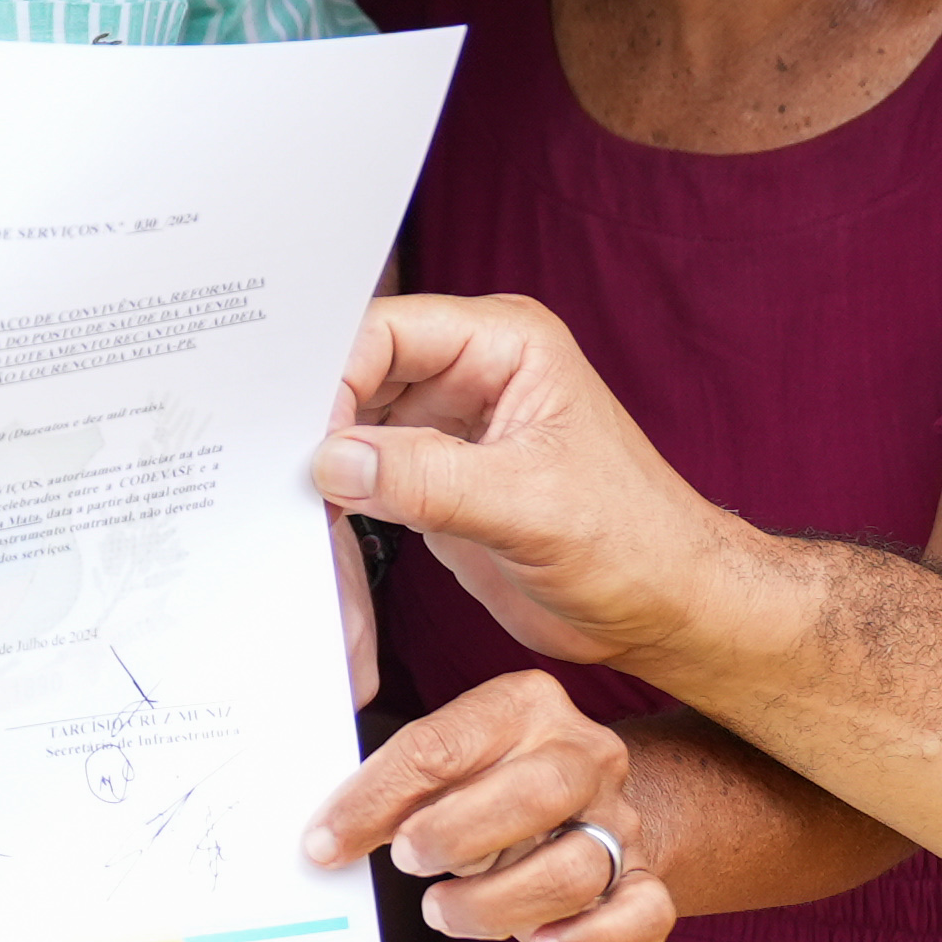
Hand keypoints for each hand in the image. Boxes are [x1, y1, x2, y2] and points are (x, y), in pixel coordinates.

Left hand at [303, 668, 675, 941]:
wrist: (589, 800)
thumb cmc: (489, 781)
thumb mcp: (443, 762)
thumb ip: (397, 787)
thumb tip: (326, 839)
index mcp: (524, 705)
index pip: (444, 744)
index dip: (376, 797)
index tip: (324, 843)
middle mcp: (583, 755)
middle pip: (537, 793)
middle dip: (458, 834)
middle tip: (405, 859)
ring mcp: (620, 820)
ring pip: (576, 868)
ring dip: (498, 903)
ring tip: (442, 910)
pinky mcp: (643, 878)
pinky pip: (640, 914)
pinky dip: (592, 941)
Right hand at [308, 292, 758, 684]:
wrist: (664, 609)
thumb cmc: (634, 543)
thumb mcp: (530, 507)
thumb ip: (429, 479)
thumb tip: (334, 461)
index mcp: (505, 343)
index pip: (388, 331)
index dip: (336, 377)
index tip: (308, 440)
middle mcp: (471, 373)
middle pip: (359, 371)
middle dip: (317, 415)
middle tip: (277, 465)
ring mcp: (450, 427)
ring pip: (353, 423)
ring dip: (323, 461)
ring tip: (291, 499)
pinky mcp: (436, 480)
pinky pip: (366, 474)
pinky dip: (338, 498)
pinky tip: (317, 523)